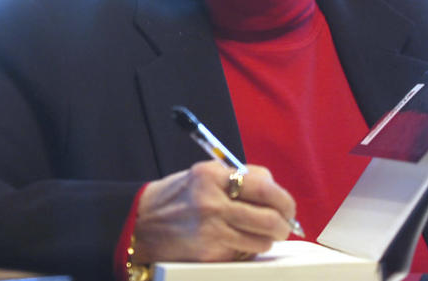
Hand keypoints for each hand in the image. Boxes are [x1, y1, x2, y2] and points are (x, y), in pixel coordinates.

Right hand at [132, 161, 296, 262]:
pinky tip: (236, 241)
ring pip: (262, 239)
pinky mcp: (210, 251)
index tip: (286, 206)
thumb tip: (275, 192)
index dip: (283, 199)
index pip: (265, 186)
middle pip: (270, 216)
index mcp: (212, 175)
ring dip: (266, 239)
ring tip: (257, 234)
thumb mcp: (203, 176)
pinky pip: (245, 252)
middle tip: (284, 225)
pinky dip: (248, 249)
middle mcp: (212, 201)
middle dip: (284, 223)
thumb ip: (237, 178)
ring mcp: (212, 228)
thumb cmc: (175, 198)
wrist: (141, 223)